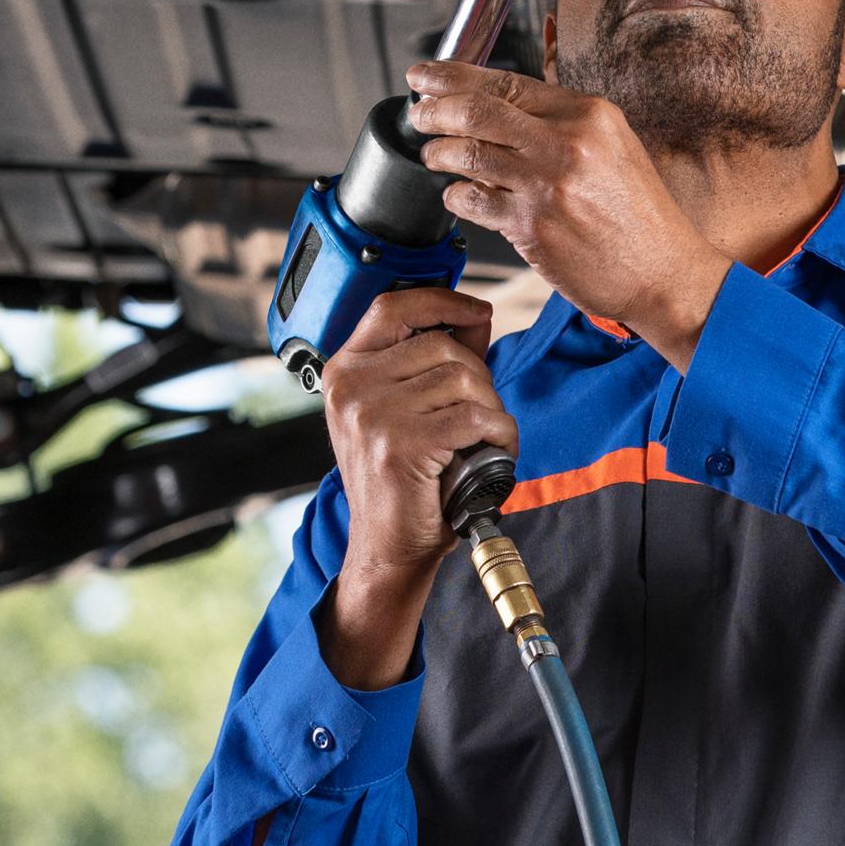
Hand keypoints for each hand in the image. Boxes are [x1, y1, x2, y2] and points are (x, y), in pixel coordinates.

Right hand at [318, 286, 518, 689]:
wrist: (389, 545)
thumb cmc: (402, 479)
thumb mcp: (404, 408)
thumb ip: (434, 359)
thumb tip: (475, 314)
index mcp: (345, 370)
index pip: (393, 306)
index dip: (440, 300)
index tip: (475, 309)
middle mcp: (351, 387)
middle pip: (442, 345)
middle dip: (479, 377)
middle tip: (480, 414)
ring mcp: (371, 415)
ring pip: (463, 379)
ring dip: (490, 408)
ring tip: (483, 436)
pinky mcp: (400, 444)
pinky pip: (474, 416)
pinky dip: (499, 433)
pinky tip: (493, 450)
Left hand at [406, 61, 730, 368]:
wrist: (666, 272)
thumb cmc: (640, 215)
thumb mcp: (614, 147)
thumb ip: (562, 123)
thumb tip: (498, 105)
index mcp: (588, 114)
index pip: (504, 82)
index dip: (452, 76)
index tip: (425, 76)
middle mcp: (567, 143)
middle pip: (475, 110)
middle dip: (433, 109)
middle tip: (418, 114)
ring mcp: (547, 186)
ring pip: (466, 153)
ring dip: (437, 153)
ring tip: (434, 156)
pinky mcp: (533, 228)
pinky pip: (472, 202)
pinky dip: (456, 196)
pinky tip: (460, 197)